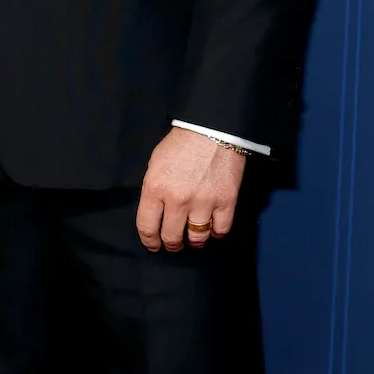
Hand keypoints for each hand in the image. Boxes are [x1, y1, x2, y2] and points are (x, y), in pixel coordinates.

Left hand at [136, 129, 244, 252]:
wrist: (212, 128)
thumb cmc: (181, 144)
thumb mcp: (155, 164)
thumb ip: (153, 190)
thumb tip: (155, 213)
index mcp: (155, 188)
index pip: (147, 227)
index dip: (149, 241)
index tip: (153, 245)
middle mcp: (178, 199)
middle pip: (172, 237)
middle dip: (171, 245)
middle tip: (173, 244)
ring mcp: (203, 202)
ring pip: (197, 238)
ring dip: (194, 241)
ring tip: (193, 238)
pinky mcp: (226, 201)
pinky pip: (221, 229)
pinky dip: (216, 233)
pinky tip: (213, 229)